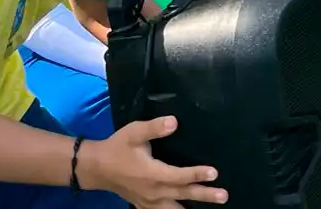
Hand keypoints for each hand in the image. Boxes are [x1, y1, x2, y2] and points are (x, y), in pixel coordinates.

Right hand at [78, 116, 226, 206]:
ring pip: (174, 208)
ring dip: (192, 207)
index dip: (197, 174)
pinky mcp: (143, 205)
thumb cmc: (117, 147)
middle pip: (183, 194)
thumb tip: (174, 122)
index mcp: (153, 174)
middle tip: (223, 196)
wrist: (96, 168)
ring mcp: (148, 202)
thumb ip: (154, 127)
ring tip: (210, 208)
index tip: (215, 173)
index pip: (180, 176)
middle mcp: (154, 191)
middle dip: (204, 195)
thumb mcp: (134, 132)